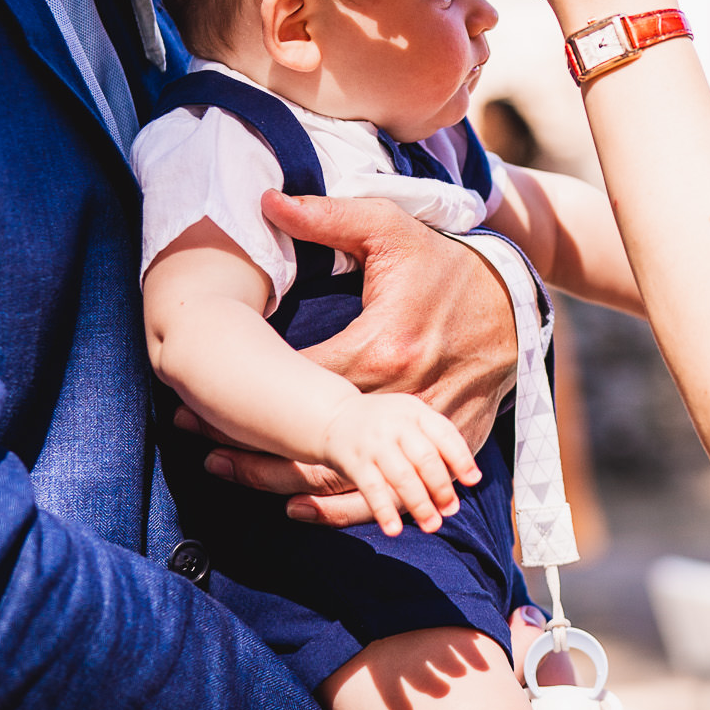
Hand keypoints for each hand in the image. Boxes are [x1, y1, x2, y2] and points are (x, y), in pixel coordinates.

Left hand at [197, 193, 517, 526]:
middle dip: (250, 447)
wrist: (515, 299)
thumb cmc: (442, 263)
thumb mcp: (388, 230)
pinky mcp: (447, 445)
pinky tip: (299, 508)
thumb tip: (267, 201)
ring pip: (348, 475)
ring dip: (284, 485)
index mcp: (383, 345)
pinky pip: (393, 490)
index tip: (196, 398)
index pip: (298, 385)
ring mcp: (428, 427)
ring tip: (231, 474)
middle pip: (314, 440)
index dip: (242, 397)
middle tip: (195, 442)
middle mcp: (405, 395)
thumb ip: (326, 218)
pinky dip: (344, 508)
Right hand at [320, 393, 482, 536]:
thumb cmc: (385, 424)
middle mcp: (396, 425)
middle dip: (442, 488)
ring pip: (403, 477)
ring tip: (432, 526)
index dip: (461, 458)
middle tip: (451, 510)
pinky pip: (373, 490)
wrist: (334, 416)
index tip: (473, 481)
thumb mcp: (410, 418)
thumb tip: (468, 475)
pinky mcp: (354, 462)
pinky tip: (394, 530)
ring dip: (420, 505)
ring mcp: (374, 443)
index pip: (445, 434)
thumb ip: (436, 440)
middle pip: (426, 459)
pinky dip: (384, 511)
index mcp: (415, 412)